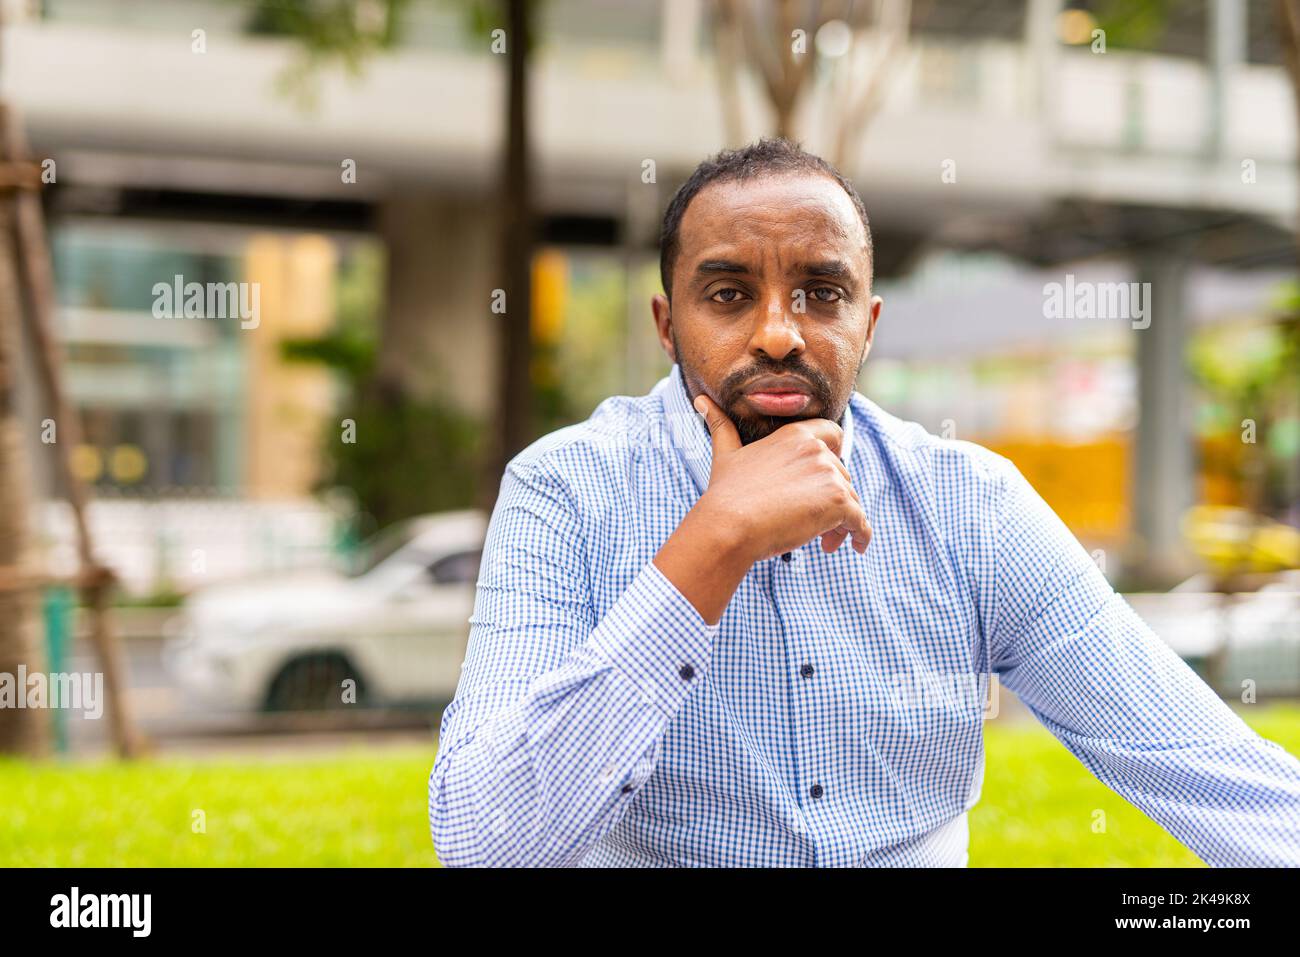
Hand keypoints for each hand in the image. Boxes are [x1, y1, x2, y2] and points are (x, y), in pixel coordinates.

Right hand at [692, 393, 871, 562]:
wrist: (729, 525)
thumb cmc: (726, 494)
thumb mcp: (726, 454)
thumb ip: (720, 426)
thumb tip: (699, 400)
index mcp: (795, 436)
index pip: (833, 434)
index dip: (835, 455)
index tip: (826, 478)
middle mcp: (816, 450)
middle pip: (842, 474)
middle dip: (832, 498)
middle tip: (813, 523)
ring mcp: (830, 475)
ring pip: (850, 499)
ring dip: (841, 521)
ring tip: (825, 543)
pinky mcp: (839, 502)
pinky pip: (860, 521)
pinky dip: (860, 535)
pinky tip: (854, 547)